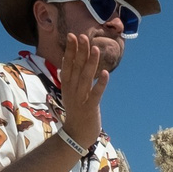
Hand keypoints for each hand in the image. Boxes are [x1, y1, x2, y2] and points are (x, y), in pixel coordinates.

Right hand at [57, 30, 109, 146]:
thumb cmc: (75, 112)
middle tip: (84, 36)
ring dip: (91, 63)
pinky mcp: (90, 108)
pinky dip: (100, 83)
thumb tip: (68, 62)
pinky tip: (105, 73)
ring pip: (85, 78)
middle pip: (76, 68)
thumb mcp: (70, 93)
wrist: (75, 136)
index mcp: (67, 86)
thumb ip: (70, 78)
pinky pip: (96, 94)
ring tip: (96, 49)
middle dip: (80, 51)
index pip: (68, 64)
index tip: (73, 36)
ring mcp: (80, 99)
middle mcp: (72, 90)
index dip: (71, 50)